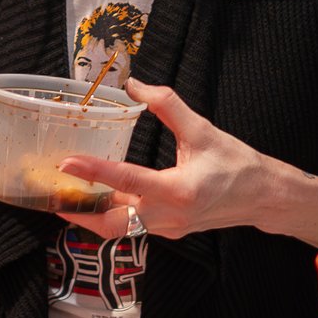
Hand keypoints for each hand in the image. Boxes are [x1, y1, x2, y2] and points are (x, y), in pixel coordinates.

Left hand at [56, 78, 275, 239]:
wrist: (264, 196)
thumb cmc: (237, 164)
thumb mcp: (203, 130)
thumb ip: (167, 106)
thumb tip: (136, 86)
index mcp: (179, 190)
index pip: (128, 182)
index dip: (95, 172)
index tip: (68, 163)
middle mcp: (171, 216)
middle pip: (113, 222)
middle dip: (80, 213)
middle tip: (54, 196)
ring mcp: (169, 228)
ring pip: (121, 228)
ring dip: (92, 216)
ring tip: (67, 199)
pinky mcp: (169, 230)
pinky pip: (133, 227)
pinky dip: (112, 217)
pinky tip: (97, 202)